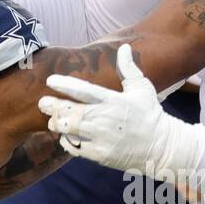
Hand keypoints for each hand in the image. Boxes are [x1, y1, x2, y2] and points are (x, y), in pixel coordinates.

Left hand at [38, 45, 187, 170]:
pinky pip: (74, 148)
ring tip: (53, 120)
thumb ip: (129, 69)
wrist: (161, 148)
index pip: (84, 91)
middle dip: (52, 106)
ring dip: (57, 124)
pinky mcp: (100, 155)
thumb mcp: (143, 88)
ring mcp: (101, 139)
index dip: (65, 85)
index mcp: (113, 101)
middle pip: (69, 112)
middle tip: (43, 102)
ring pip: (68, 131)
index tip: (50, 80)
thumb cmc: (150, 115)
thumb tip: (124, 47)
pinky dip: (67, 141)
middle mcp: (105, 120)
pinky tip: (66, 136)